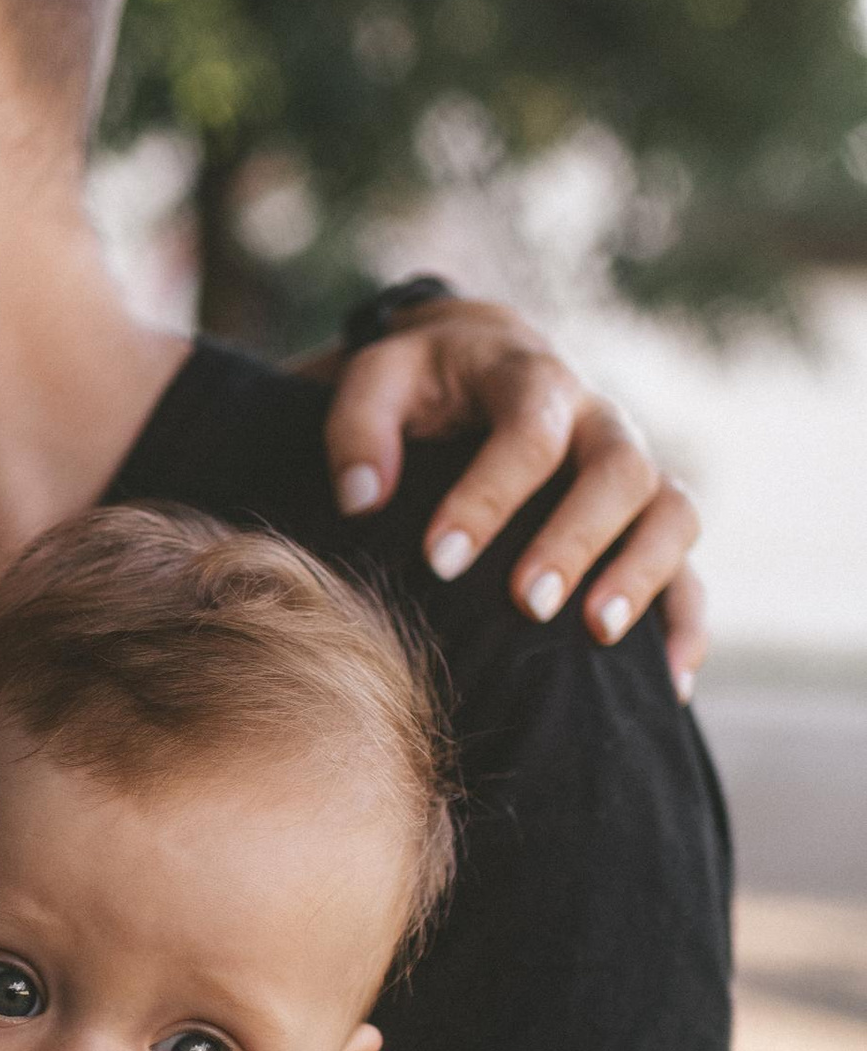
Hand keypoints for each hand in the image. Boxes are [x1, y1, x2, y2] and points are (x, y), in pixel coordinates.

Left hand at [307, 295, 705, 697]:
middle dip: (576, 540)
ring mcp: (636, 469)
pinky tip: (668, 685)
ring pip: (674, 513)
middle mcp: (599, 420)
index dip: (490, 495)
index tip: (440, 560)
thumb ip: (359, 429)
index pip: (528, 431)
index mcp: (533, 379)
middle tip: (525, 602)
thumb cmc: (423, 385)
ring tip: (598, 634)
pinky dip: (685, 624)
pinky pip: (691, 568)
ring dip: (644, 574)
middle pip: (620, 470)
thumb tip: (361, 499)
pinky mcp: (650, 520)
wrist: (481, 365)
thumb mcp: (378, 381)